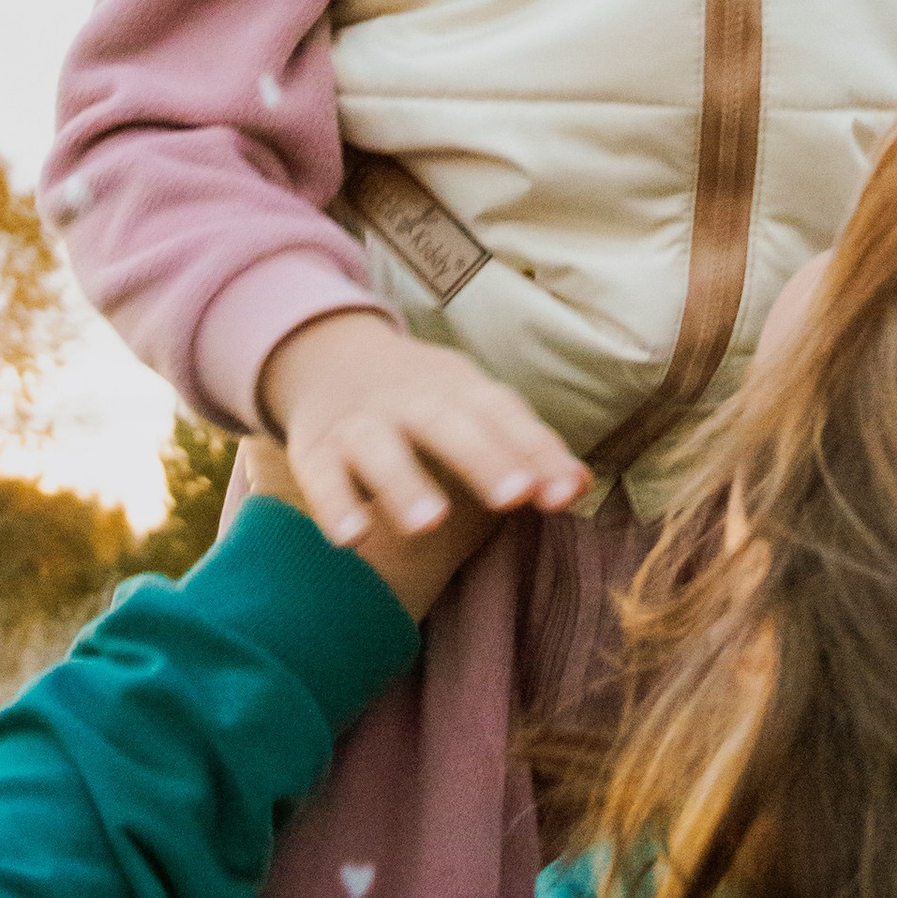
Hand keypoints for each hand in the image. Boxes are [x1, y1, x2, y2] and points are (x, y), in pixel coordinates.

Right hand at [256, 308, 588, 551]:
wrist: (331, 358)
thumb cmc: (428, 401)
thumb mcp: (478, 409)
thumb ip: (528, 451)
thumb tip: (579, 488)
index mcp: (460, 389)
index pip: (504, 416)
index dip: (537, 453)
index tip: (566, 493)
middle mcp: (411, 401)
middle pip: (446, 424)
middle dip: (482, 459)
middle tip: (514, 496)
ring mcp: (361, 424)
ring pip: (379, 449)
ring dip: (404, 482)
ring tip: (429, 524)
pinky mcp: (317, 451)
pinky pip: (323, 478)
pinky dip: (335, 506)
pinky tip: (352, 538)